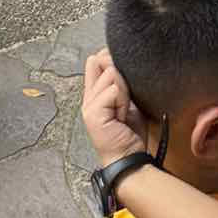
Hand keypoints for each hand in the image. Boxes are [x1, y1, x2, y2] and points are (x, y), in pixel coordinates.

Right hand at [82, 49, 147, 167]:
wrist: (127, 159)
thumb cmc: (129, 135)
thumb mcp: (127, 103)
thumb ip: (122, 85)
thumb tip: (124, 65)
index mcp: (95, 94)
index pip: (95, 60)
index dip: (110, 58)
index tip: (124, 72)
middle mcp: (88, 97)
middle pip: (100, 60)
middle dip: (119, 71)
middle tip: (126, 97)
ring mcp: (89, 105)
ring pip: (111, 74)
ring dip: (125, 92)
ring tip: (124, 110)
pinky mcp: (93, 112)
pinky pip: (114, 90)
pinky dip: (124, 102)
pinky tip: (122, 116)